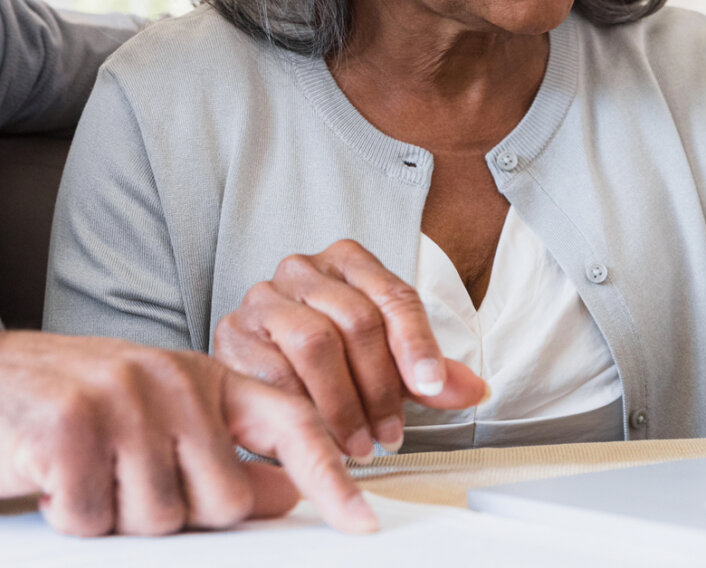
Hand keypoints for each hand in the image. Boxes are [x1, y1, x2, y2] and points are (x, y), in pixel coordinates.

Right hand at [0, 330, 375, 536]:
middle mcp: (172, 380)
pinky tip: (58, 480)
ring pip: (158, 518)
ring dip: (118, 516)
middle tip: (130, 482)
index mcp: (204, 376)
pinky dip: (73, 516)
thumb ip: (227, 448)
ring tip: (92, 474)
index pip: (290, 425)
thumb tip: (290, 495)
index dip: (330, 478)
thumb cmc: (80, 405)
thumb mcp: (164, 414)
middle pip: (221, 501)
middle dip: (177, 513)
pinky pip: (95, 519)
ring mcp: (122, 400)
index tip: (362, 522)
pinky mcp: (70, 429)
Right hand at [213, 239, 485, 459]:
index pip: (393, 296)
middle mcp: (303, 269)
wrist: (258, 364)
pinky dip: (302, 409)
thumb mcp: (384, 361)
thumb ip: (426, 374)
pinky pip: (272, 370)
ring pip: (314, 342)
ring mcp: (264, 298)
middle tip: (390, 435)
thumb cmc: (330, 358)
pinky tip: (319, 436)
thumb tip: (473, 390)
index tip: (431, 387)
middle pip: (356, 320)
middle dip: (380, 386)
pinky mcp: (233, 333)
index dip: (417, 344)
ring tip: (359, 444)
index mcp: (347, 261)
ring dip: (343, 404)